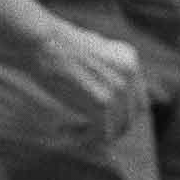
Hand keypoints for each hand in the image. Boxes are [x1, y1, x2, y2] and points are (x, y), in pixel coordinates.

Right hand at [32, 20, 144, 143]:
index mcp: (129, 59)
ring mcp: (119, 86)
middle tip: (78, 130)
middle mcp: (129, 72)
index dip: (118, 118)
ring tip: (66, 129)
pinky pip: (101, 134)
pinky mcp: (103, 100)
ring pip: (116, 130)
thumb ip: (107, 73)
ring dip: (92, 135)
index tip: (92, 122)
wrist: (42, 42)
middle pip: (129, 118)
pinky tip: (62, 129)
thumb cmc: (56, 49)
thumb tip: (111, 102)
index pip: (138, 103)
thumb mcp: (90, 54)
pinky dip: (82, 138)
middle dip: (106, 129)